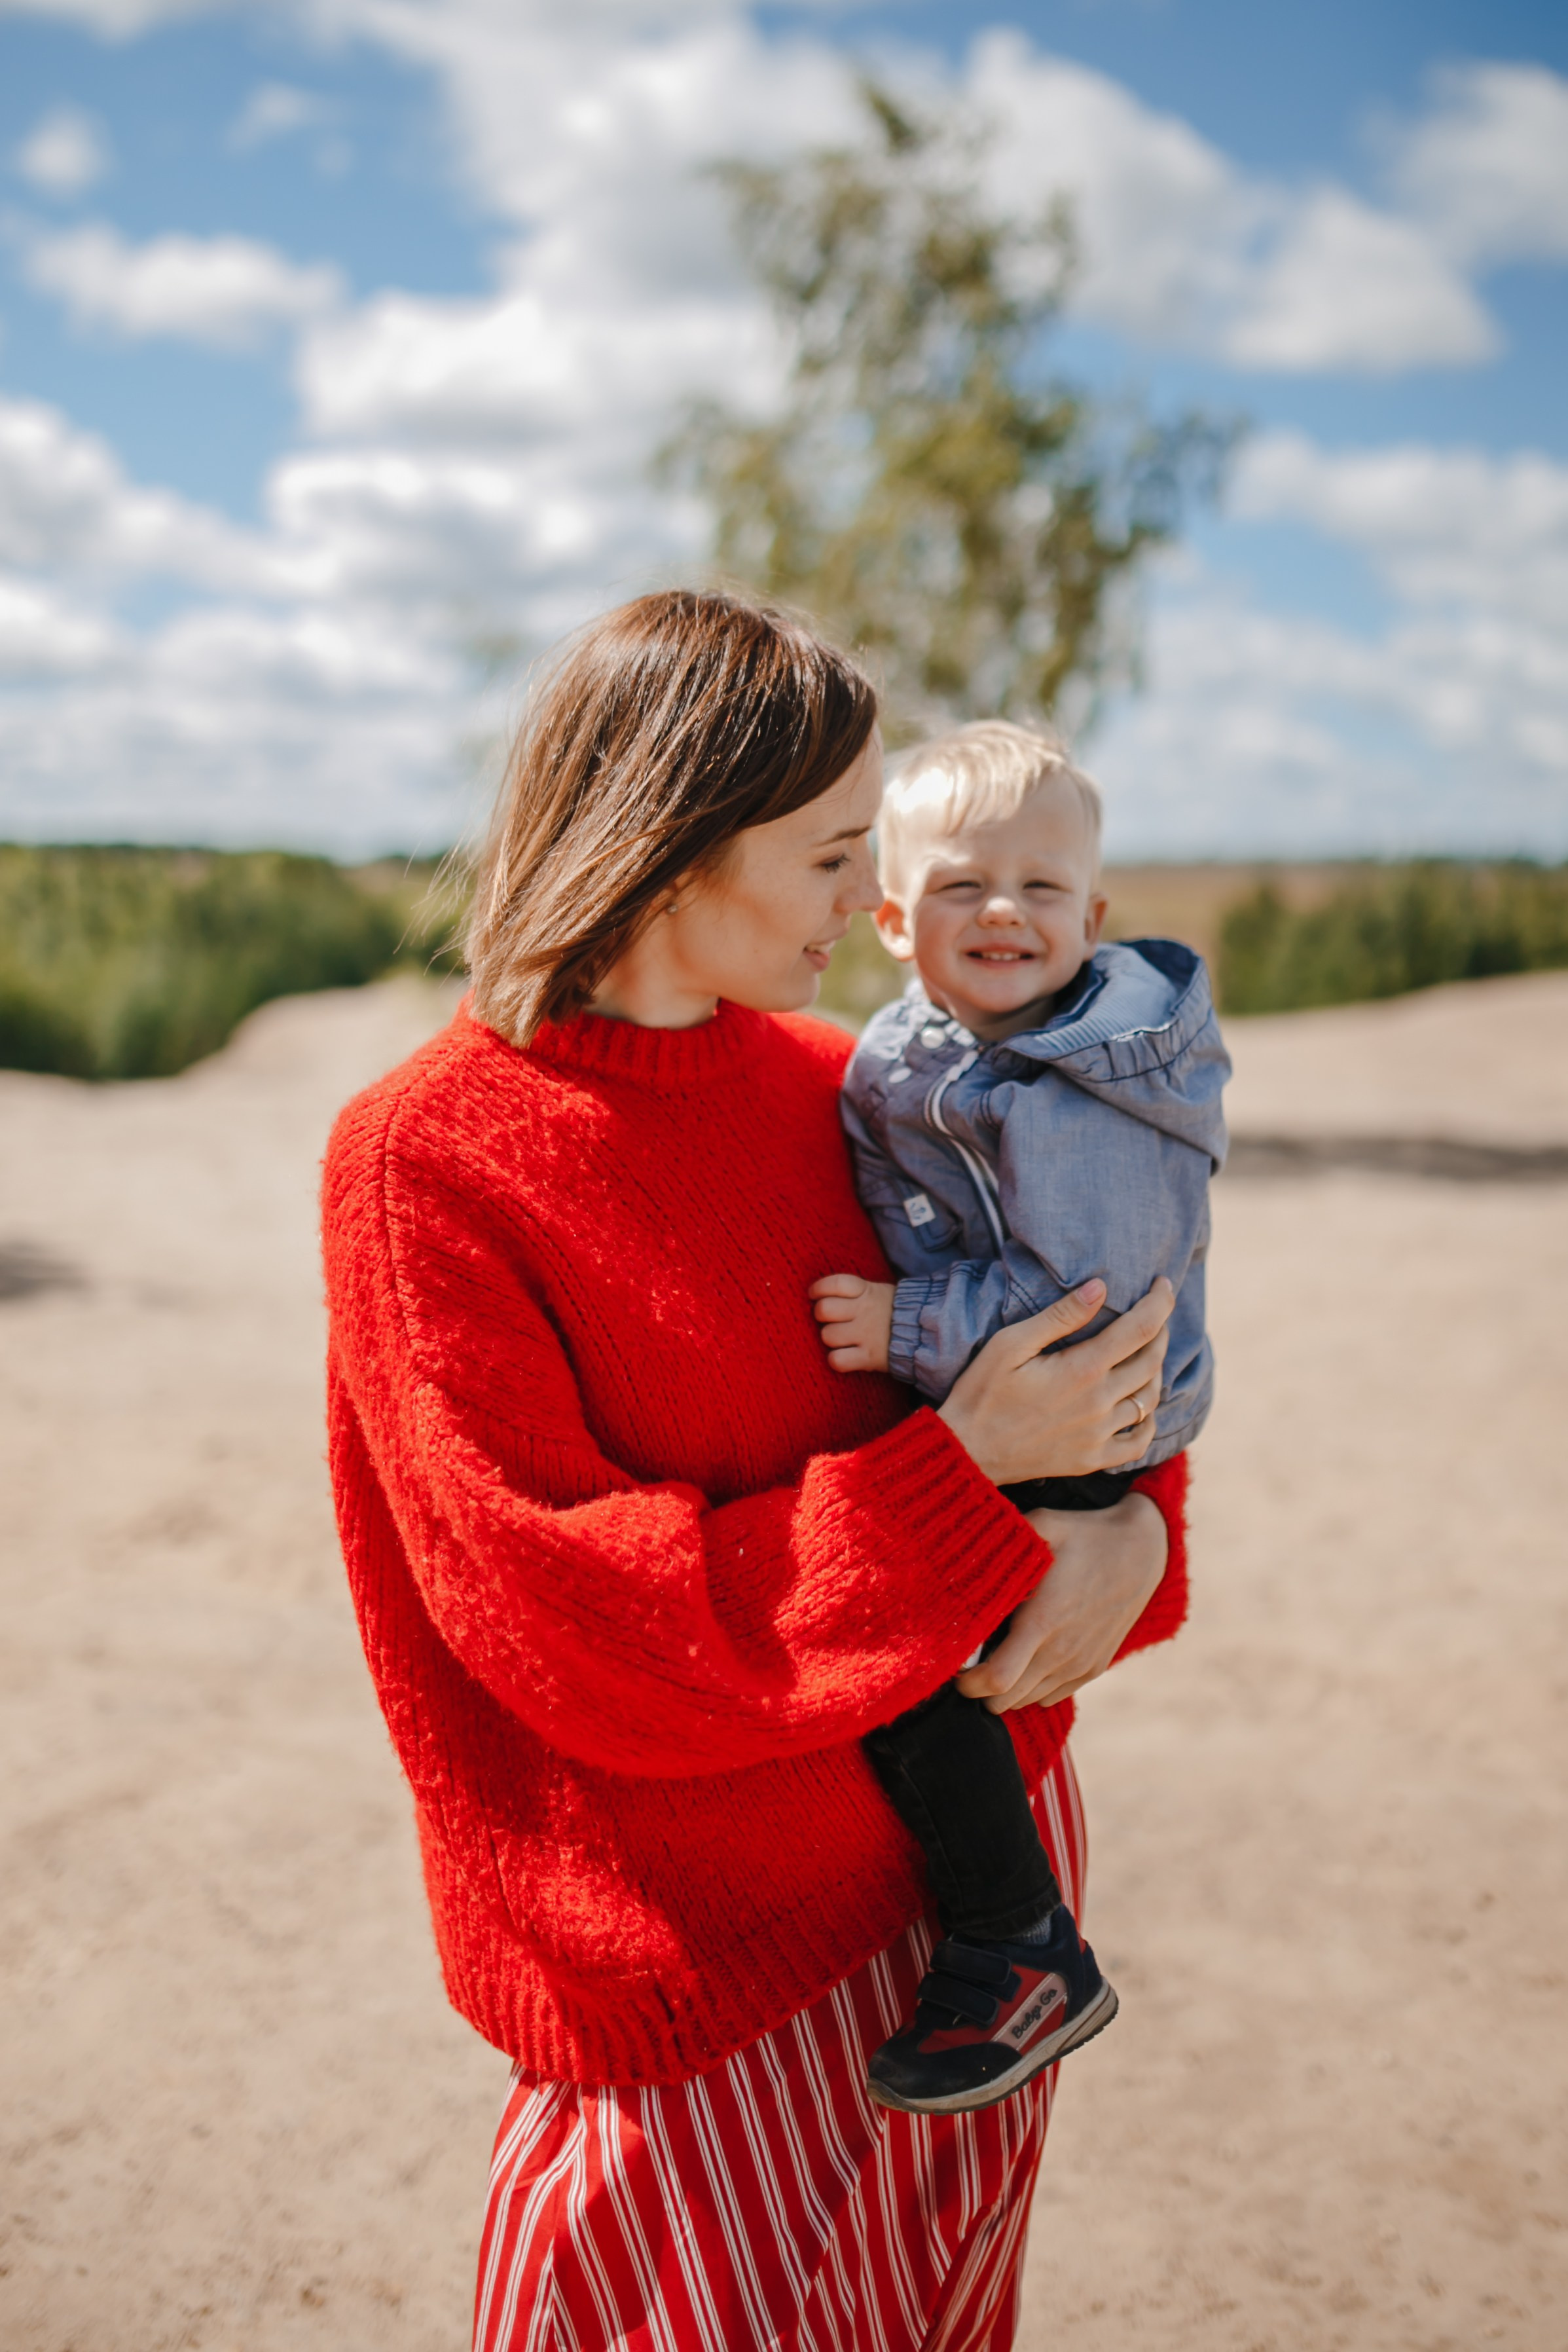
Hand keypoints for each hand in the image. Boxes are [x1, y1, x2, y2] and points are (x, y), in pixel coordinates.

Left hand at [809, 1273, 894, 1371]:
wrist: (926, 1334)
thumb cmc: (894, 1313)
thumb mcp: (879, 1292)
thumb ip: (856, 1292)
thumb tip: (823, 1294)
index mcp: (867, 1291)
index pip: (836, 1283)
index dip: (819, 1289)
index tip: (813, 1294)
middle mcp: (865, 1311)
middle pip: (824, 1310)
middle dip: (821, 1316)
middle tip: (830, 1320)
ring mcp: (866, 1334)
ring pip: (828, 1335)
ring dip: (830, 1339)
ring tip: (841, 1340)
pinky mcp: (869, 1357)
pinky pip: (838, 1360)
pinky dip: (836, 1360)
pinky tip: (843, 1357)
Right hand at [936, 1278, 1171, 1484]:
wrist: (966, 1451)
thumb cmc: (982, 1392)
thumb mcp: (1011, 1343)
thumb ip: (1060, 1316)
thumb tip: (1100, 1287)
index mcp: (1082, 1370)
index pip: (1141, 1328)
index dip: (1160, 1301)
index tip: (1164, 1284)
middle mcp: (1100, 1404)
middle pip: (1152, 1360)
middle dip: (1160, 1330)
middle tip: (1155, 1313)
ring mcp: (1099, 1436)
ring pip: (1150, 1399)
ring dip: (1156, 1370)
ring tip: (1147, 1352)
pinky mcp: (1093, 1460)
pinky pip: (1139, 1442)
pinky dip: (1149, 1421)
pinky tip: (1142, 1407)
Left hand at [956, 1493, 1167, 1712]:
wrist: (1143, 1550)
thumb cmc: (1085, 1534)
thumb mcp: (1043, 1524)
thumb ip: (1002, 1538)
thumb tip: (959, 1547)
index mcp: (1043, 1620)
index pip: (997, 1679)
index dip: (969, 1683)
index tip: (956, 1667)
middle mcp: (1061, 1651)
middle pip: (1006, 1700)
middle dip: (980, 1690)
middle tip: (969, 1662)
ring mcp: (1080, 1664)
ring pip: (1027, 1701)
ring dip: (1006, 1689)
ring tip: (996, 1656)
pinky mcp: (1094, 1667)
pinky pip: (1052, 1696)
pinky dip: (1032, 1688)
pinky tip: (1025, 1658)